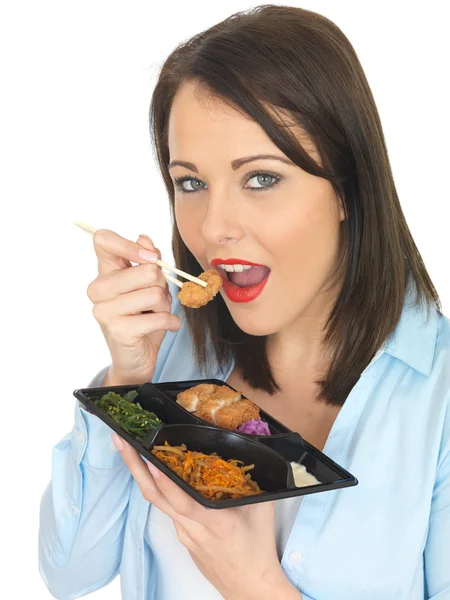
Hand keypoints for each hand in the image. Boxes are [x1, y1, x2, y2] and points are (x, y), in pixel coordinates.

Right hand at [86, 229, 181, 385]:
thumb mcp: (150, 286)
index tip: (150, 257)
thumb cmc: (144, 318)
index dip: (130, 244)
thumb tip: (144, 238)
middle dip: (162, 286)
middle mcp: (98, 289)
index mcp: (105, 272)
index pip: (103, 240)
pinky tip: (165, 327)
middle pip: (147, 270)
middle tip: (156, 301)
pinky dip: (170, 322)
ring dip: (166, 306)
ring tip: (156, 315)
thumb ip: (149, 261)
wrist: (136, 359)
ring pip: (156, 294)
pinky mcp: (118, 330)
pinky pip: (158, 317)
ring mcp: (105, 310)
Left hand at [113, 435, 301, 599]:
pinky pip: (167, 509)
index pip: (184, 501)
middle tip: (121, 443)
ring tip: (130, 450)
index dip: (166, 483)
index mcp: (216, 522)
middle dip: (135, 468)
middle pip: (156, 497)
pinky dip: (159, 488)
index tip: (150, 461)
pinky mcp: (182, 537)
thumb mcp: (262, 512)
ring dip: (142, 475)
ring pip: (158, 502)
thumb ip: (255, 483)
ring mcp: (184, 534)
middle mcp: (193, 528)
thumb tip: (249, 453)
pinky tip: (156, 472)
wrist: (248, 587)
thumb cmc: (258, 549)